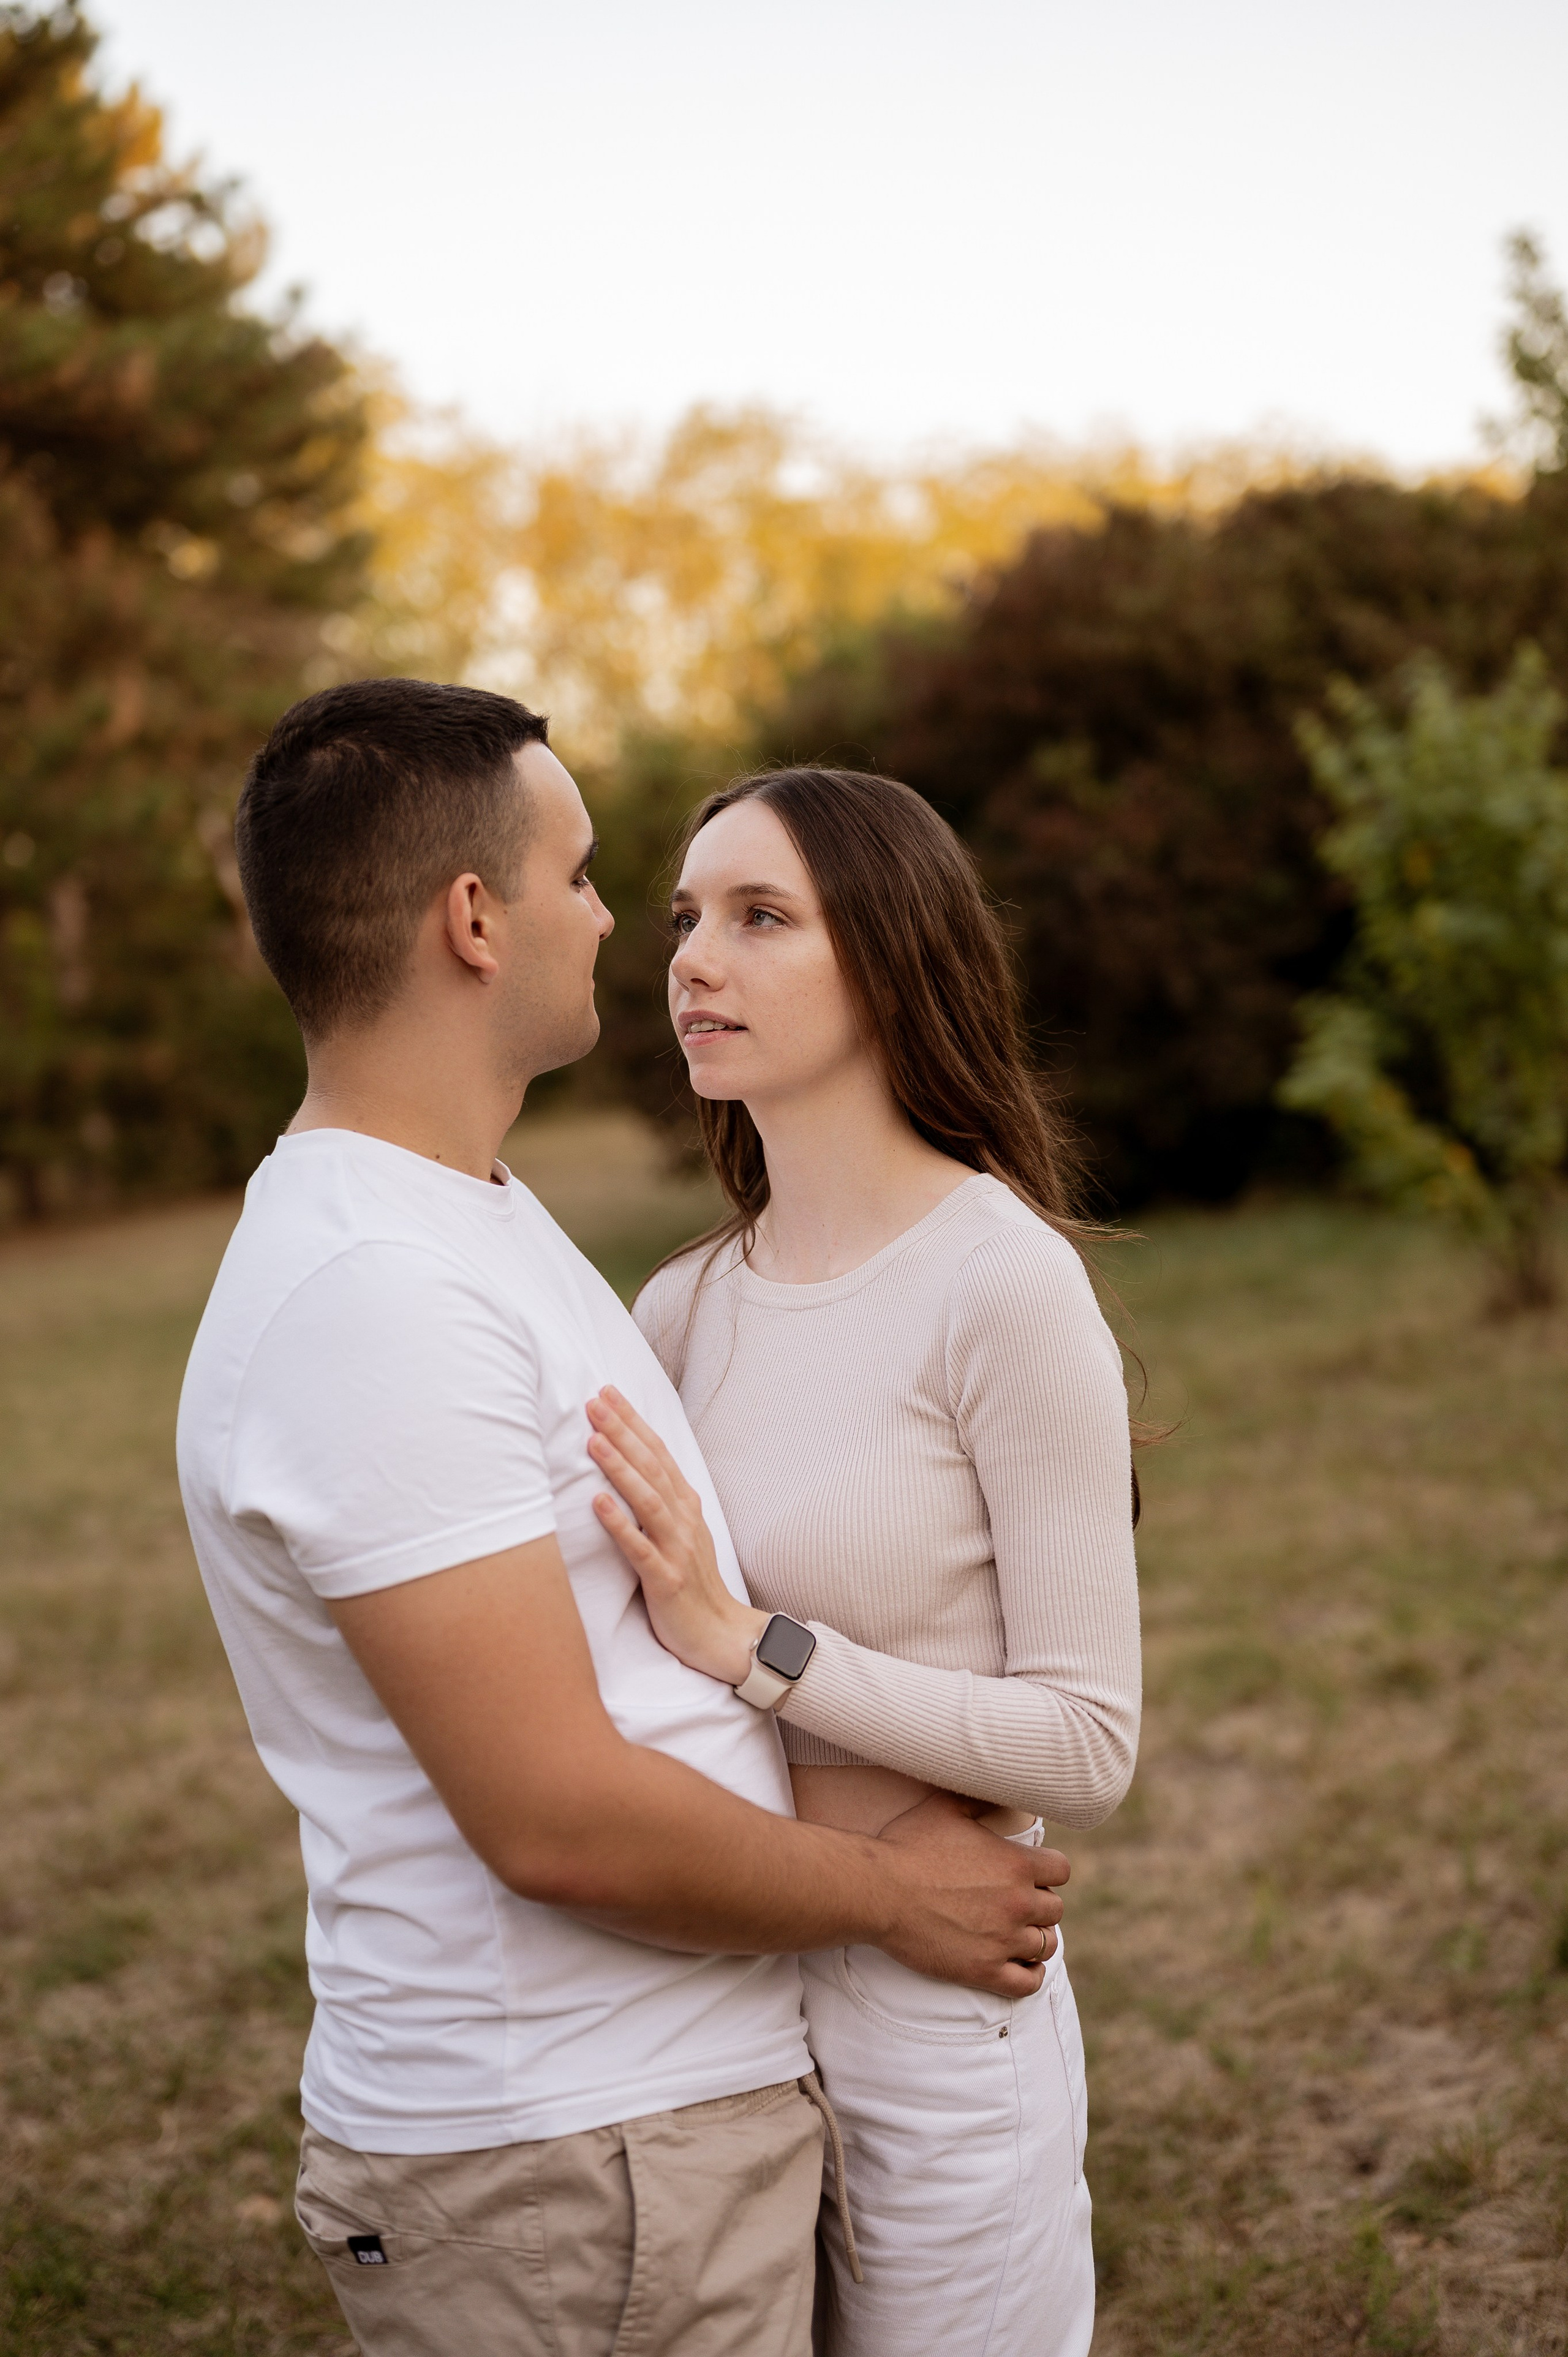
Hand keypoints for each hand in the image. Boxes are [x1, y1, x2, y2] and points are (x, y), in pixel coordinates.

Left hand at [587, 1388, 766, 1685]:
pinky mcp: (666, 1581)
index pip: (658, 1453)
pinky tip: (598, 1503)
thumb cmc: (694, 1584)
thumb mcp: (683, 1534)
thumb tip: (636, 1465)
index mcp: (686, 1506)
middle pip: (652, 1467)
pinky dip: (620, 1524)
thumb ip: (663, 1500)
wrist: (723, 1636)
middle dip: (622, 1432)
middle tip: (593, 1401)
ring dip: (620, 1468)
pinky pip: (641, 1549)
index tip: (607, 1392)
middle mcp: (684, 1521)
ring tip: (593, 1440)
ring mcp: (677, 1550)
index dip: (633, 1422)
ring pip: (648, 1501)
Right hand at [873, 1794, 1069, 1994]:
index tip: (1031, 1874)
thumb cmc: (907, 1845)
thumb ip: (980, 1798)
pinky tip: (1022, 1965)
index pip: (1061, 1871)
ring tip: (1019, 1933)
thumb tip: (997, 1784)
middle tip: (1016, 1903)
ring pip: (1046, 1945)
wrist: (878, 1891)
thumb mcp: (945, 1808)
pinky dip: (1031, 1975)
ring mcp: (1003, 1940)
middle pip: (1055, 1909)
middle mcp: (1017, 1903)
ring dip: (1036, 1938)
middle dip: (1040, 1905)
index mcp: (1015, 1864)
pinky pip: (1028, 1983)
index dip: (1048, 1871)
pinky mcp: (984, 1971)